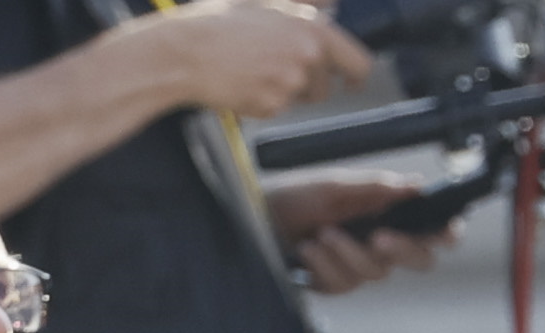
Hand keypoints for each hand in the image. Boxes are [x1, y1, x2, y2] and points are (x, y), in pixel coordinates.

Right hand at [139, 0, 372, 120]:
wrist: (187, 52)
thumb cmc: (220, 22)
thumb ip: (306, 0)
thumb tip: (332, 1)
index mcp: (312, 28)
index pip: (358, 62)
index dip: (357, 75)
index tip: (352, 82)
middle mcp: (307, 57)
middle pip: (326, 87)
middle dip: (310, 84)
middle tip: (280, 70)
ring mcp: (290, 85)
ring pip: (300, 98)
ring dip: (285, 90)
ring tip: (254, 68)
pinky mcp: (271, 107)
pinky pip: (276, 109)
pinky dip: (262, 99)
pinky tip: (242, 81)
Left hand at [270, 172, 453, 292]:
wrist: (254, 219)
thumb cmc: (293, 196)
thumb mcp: (334, 185)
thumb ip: (375, 188)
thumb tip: (415, 185)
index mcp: (387, 211)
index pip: (432, 227)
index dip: (446, 231)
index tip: (446, 232)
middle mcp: (380, 239)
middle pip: (418, 259)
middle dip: (401, 249)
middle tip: (378, 236)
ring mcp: (358, 264)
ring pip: (376, 273)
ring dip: (348, 254)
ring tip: (320, 234)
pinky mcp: (336, 283)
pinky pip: (344, 285)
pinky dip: (325, 267)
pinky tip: (307, 252)